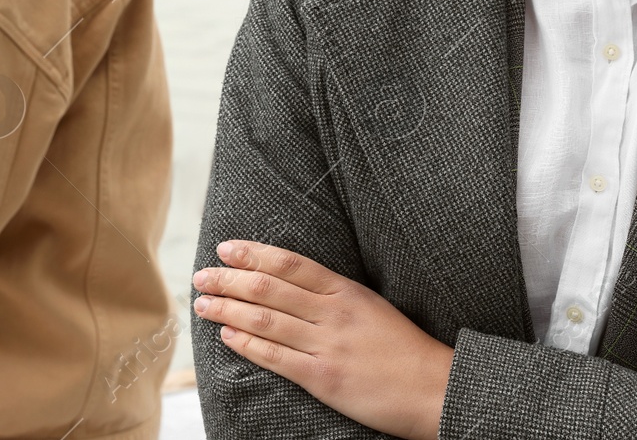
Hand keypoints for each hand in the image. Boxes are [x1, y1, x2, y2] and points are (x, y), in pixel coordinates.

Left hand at [192, 239, 451, 439]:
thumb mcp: (372, 306)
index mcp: (346, 291)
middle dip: (229, 279)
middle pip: (269, 287)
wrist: (435, 389)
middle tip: (201, 275)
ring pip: (265, 320)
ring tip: (203, 303)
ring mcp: (327, 345)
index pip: (290, 263)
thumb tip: (292, 284)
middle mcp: (333, 312)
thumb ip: (335, 295)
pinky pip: (275, 357)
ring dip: (228, 309)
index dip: (253, 253)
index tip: (225, 248)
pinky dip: (246, 344)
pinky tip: (227, 335)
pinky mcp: (323, 378)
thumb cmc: (404, 349)